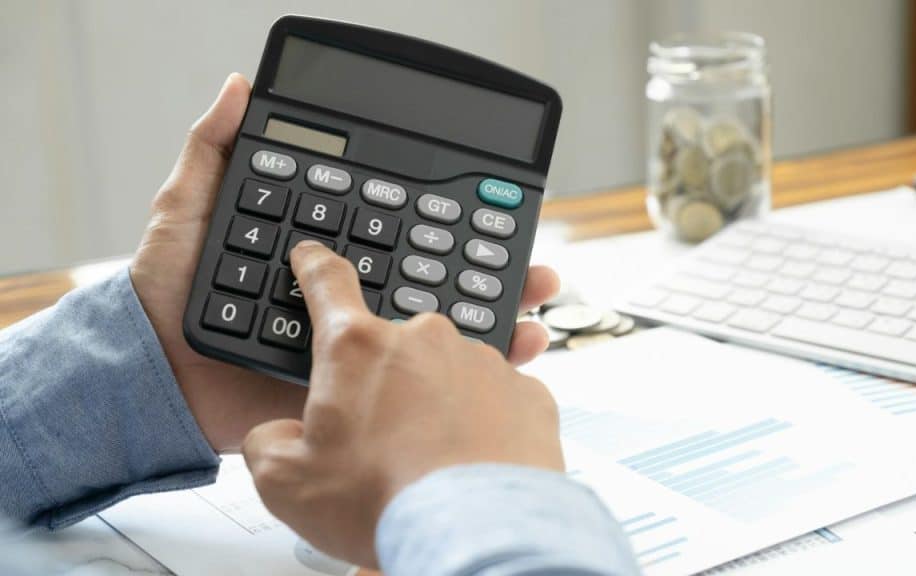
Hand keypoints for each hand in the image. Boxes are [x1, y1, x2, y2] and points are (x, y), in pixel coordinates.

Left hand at [129, 74, 559, 451]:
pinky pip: (414, 383)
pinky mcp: (353, 391)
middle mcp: (348, 297)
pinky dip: (462, 374)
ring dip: (492, 314)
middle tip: (527, 256)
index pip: (394, 229)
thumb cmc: (162, 296)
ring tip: (532, 300)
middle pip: (431, 276)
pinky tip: (504, 354)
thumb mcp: (188, 212)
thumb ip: (214, 152)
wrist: (153, 380)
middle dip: (486, 266)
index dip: (439, 217)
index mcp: (322, 256)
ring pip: (436, 328)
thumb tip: (237, 86)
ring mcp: (355, 345)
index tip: (486, 205)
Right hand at [242, 243, 563, 567]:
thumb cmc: (385, 501)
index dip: (315, 267)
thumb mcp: (286, 482)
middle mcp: (424, 340)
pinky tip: (472, 462)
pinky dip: (486, 424)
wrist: (474, 531)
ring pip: (451, 373)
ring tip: (429, 461)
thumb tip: (280, 438)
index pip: (328, 285)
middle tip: (381, 438)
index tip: (313, 256)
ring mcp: (482, 362)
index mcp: (356, 348)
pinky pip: (499, 399)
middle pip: (395, 346)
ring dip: (438, 404)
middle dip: (386, 383)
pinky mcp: (526, 393)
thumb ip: (271, 443)